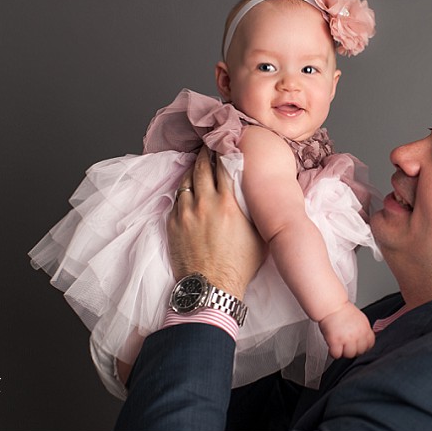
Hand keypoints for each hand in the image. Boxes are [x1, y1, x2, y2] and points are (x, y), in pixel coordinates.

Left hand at [168, 148, 265, 298]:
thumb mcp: (258, 234)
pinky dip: (183, 190)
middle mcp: (205, 202)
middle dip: (205, 153)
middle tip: (208, 145)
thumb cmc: (239, 265)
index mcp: (228, 202)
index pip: (223, 165)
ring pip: (186, 180)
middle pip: (202, 167)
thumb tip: (258, 194)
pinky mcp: (173, 224)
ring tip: (197, 163)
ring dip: (192, 169)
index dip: (223, 151)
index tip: (224, 143)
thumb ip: (255, 210)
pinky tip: (188, 189)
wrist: (212, 287)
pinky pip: (176, 199)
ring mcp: (186, 213)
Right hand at [318, 301, 374, 358]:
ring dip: (343, 352)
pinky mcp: (336, 341)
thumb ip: (364, 330)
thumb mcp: (360, 319)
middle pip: (360, 351)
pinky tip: (332, 347)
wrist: (332, 306)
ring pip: (349, 354)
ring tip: (339, 346)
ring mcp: (347, 339)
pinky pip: (337, 354)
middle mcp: (358, 334)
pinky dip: (333, 353)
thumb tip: (365, 338)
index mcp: (365, 329)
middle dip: (353, 350)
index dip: (363, 346)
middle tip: (347, 346)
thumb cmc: (342, 311)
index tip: (358, 346)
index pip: (370, 344)